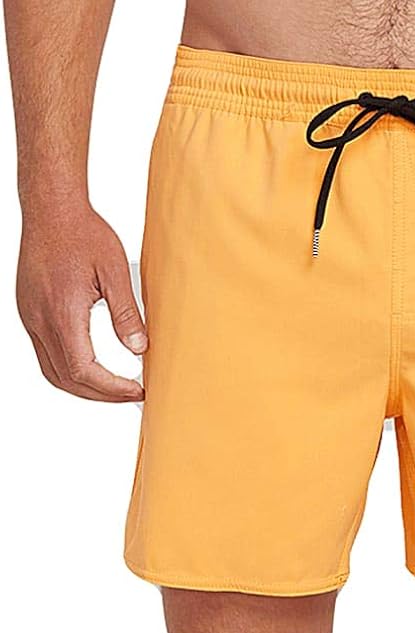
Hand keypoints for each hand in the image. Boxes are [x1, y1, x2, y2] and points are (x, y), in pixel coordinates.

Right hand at [17, 203, 146, 401]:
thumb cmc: (82, 231)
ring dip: (83, 388)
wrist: (51, 208)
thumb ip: (127, 314)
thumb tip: (140, 349)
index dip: (111, 388)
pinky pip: (45, 355)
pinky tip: (89, 367)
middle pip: (67, 380)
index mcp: (62, 313)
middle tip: (129, 395)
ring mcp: (30, 318)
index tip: (136, 391)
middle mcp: (40, 320)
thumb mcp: (115, 271)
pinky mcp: (28, 313)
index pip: (84, 371)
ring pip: (53, 372)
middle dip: (101, 395)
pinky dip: (68, 370)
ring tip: (112, 388)